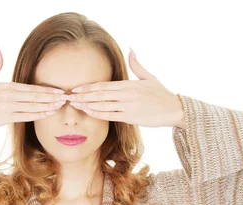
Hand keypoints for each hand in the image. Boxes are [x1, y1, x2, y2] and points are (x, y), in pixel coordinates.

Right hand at [0, 46, 67, 129]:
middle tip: (66, 98)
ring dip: (49, 106)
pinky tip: (48, 113)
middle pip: (36, 96)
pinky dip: (39, 114)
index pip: (31, 87)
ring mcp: (8, 107)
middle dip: (52, 97)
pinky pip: (26, 116)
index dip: (47, 89)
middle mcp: (10, 95)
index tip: (59, 90)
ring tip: (61, 105)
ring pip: (33, 106)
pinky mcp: (6, 118)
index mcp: (7, 86)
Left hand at [62, 48, 184, 127]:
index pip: (104, 85)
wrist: (174, 109)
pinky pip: (111, 115)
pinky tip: (89, 112)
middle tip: (69, 97)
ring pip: (103, 105)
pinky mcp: (131, 117)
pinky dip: (99, 114)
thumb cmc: (161, 94)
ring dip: (87, 105)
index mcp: (129, 84)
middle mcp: (127, 94)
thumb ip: (137, 65)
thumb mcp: (149, 77)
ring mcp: (128, 106)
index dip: (88, 87)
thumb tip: (131, 49)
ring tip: (74, 105)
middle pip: (100, 94)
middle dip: (83, 96)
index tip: (75, 89)